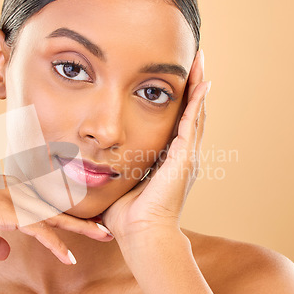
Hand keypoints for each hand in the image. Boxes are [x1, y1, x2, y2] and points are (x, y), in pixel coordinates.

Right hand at [0, 173, 112, 264]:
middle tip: (105, 226)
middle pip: (58, 205)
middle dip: (83, 216)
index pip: (43, 202)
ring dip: (82, 228)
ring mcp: (15, 199)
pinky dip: (56, 244)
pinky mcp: (10, 212)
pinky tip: (70, 258)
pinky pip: (40, 230)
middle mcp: (16, 191)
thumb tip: (6, 252)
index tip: (81, 220)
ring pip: (57, 214)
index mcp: (9, 191)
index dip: (63, 211)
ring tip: (104, 237)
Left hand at [100, 49, 210, 248]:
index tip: (172, 78)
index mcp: (167, 160)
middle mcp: (182, 155)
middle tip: (194, 59)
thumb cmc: (127, 215)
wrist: (141, 234)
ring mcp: (186, 156)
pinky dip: (198, 102)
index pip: (174, 121)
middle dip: (191, 85)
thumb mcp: (120, 182)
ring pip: (196, 113)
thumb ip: (113, 168)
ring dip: (197, 86)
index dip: (176, 99)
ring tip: (200, 61)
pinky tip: (203, 82)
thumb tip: (90, 161)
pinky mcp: (185, 157)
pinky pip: (193, 124)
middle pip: (190, 112)